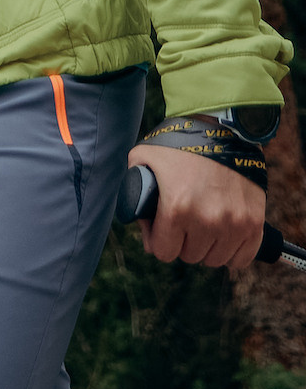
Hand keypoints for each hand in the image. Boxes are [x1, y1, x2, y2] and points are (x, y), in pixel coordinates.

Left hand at [128, 140, 265, 270]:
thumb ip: (133, 186)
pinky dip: (232, 251)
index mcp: (176, 208)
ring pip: (214, 259)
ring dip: (206, 247)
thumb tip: (138, 217)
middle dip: (182, 241)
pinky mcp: (254, 223)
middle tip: (183, 222)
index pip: (163, 252)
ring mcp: (234, 223)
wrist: (222, 128)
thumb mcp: (145, 157)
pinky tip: (223, 235)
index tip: (161, 230)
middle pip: (189, 256)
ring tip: (202, 225)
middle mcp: (207, 220)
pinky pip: (241, 259)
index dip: (158, 240)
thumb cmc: (181, 144)